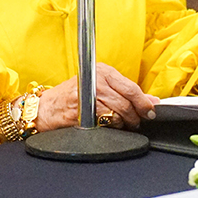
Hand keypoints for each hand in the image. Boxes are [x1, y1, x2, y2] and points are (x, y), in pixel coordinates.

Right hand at [35, 62, 158, 130]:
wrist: (46, 108)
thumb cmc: (72, 97)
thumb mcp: (98, 87)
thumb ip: (125, 93)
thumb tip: (151, 101)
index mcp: (101, 70)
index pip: (131, 87)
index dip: (144, 102)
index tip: (151, 111)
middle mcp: (95, 79)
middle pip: (126, 101)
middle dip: (136, 115)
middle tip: (138, 121)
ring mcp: (87, 94)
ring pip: (118, 112)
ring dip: (125, 122)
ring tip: (123, 124)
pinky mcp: (82, 110)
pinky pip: (106, 121)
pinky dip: (112, 126)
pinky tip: (110, 126)